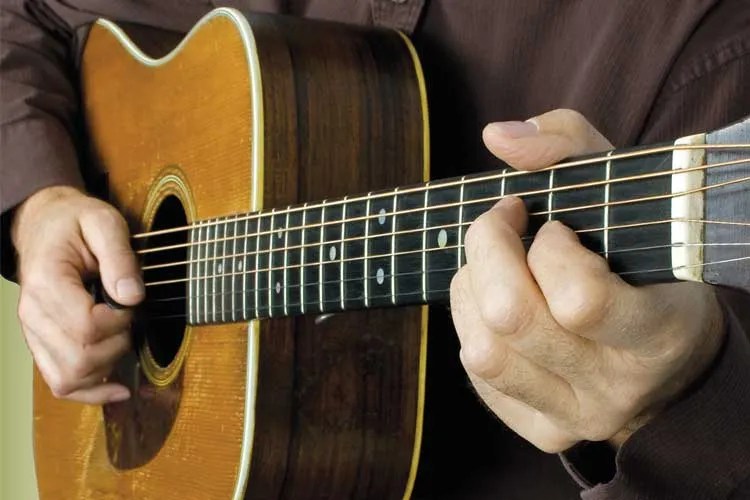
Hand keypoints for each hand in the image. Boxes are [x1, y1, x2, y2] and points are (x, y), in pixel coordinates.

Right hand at [12, 186, 143, 403]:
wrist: (45, 225)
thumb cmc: (75, 222)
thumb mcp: (104, 222)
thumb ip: (120, 256)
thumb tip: (132, 296)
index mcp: (47, 283)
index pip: (86, 327)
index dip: (119, 322)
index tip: (131, 301)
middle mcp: (33, 315)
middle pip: (79, 359)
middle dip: (117, 345)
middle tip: (128, 318)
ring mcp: (34, 334)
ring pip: (69, 379)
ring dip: (107, 366)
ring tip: (121, 337)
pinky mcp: (42, 345)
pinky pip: (61, 384)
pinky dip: (91, 392)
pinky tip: (119, 389)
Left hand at [450, 109, 724, 451]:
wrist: (670, 361)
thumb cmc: (646, 262)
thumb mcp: (631, 192)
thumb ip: (569, 145)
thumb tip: (496, 137)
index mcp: (657, 332)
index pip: (579, 299)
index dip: (549, 248)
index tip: (551, 223)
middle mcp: (615, 386)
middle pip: (512, 320)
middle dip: (488, 250)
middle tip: (503, 222)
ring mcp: (576, 415)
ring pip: (484, 350)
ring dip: (471, 288)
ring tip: (494, 263)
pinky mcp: (542, 430)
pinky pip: (478, 375)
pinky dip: (471, 324)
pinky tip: (495, 304)